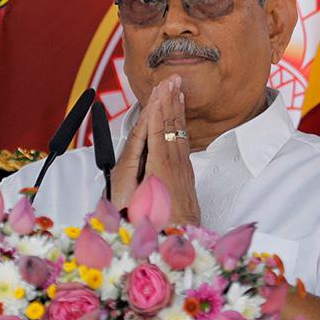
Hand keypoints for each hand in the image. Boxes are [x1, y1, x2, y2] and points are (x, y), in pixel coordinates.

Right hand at [111, 77, 198, 225]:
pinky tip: (180, 118)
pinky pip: (183, 142)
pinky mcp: (185, 174)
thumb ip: (134, 169)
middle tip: (171, 79)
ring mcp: (182, 168)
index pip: (158, 131)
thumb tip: (135, 146)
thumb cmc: (150, 223)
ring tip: (177, 89)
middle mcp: (173, 164)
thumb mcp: (134, 196)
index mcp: (158, 166)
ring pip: (179, 132)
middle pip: (171, 126)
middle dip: (170, 101)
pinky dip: (181, 125)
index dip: (158, 109)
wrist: (179, 239)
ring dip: (177, 109)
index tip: (159, 90)